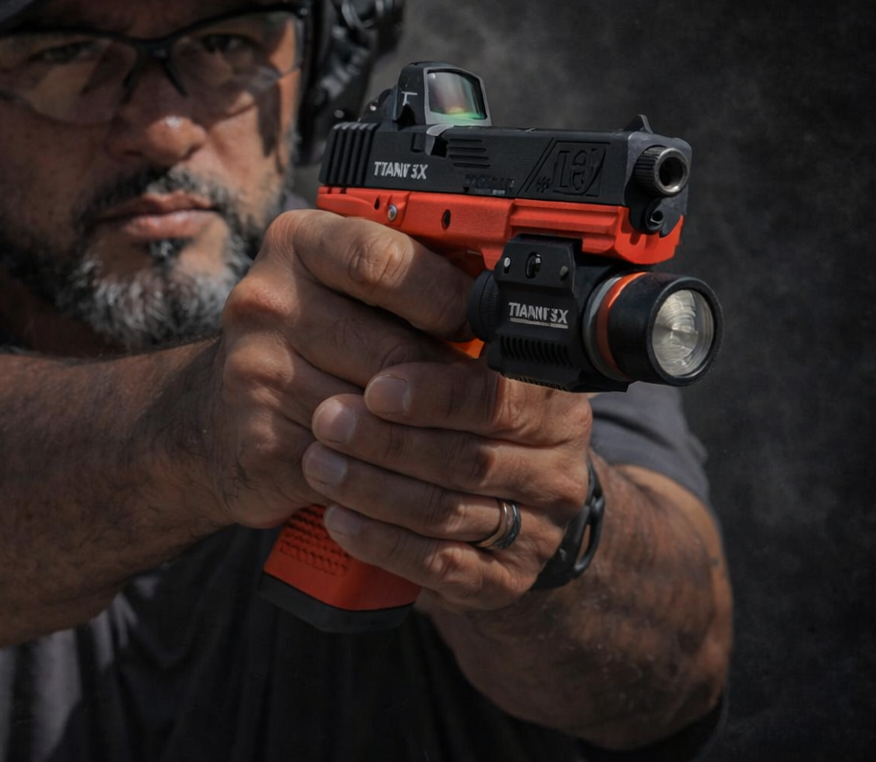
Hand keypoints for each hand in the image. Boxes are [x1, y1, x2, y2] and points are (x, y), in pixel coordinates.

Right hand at [198, 209, 473, 528]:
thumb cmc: (301, 340)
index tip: (480, 325)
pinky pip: (356, 464)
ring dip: (429, 434)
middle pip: (394, 350)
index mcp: (296, 243)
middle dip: (451, 381)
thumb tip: (498, 301)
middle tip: (488, 398)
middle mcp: (267, 301)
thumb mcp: (342, 285)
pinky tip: (409, 471)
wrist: (212, 416)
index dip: (446, 297)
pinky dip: (392, 474)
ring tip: (457, 436)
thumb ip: (406, 277)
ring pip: (381, 416)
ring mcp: (257, 373)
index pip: (383, 261)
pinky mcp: (261, 441)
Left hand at [299, 358, 595, 611]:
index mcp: (553, 406)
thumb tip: (377, 293)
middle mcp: (558, 470)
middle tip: (326, 420)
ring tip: (318, 465)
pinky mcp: (505, 582)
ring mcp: (537, 533)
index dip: (436, 395)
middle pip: (468, 459)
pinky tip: (338, 520)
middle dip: (388, 441)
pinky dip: (383, 543)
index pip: (499, 398)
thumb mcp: (462, 374)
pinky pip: (441, 567)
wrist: (505, 511)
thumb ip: (433, 348)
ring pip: (449, 513)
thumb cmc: (464, 423)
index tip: (376, 387)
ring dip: (374, 490)